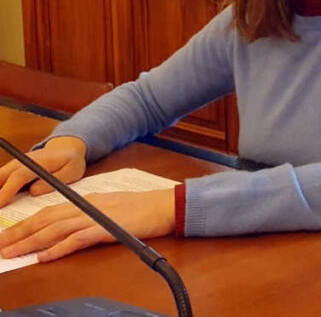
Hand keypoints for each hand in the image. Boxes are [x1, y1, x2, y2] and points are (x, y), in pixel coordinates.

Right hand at [0, 136, 87, 206]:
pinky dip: (0, 190)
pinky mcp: (11, 171)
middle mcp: (21, 162)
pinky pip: (1, 181)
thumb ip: (52, 182)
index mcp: (37, 162)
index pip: (18, 176)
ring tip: (0, 209)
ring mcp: (14, 166)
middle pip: (0, 177)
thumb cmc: (70, 162)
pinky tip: (2, 203)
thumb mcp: (70, 172)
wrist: (65, 149)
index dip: (7, 191)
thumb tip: (33, 191)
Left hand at [0, 188, 175, 261]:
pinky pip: (77, 239)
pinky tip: (44, 256)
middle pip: (45, 218)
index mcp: (87, 201)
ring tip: (11, 252)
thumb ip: (92, 215)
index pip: (49, 212)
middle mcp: (87, 206)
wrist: (167, 205)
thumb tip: (73, 228)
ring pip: (55, 228)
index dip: (26, 223)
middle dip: (19, 232)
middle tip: (0, 245)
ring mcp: (96, 216)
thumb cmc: (145, 208)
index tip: (9, 234)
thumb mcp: (113, 208)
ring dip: (30, 241)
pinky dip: (58, 248)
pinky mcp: (106, 228)